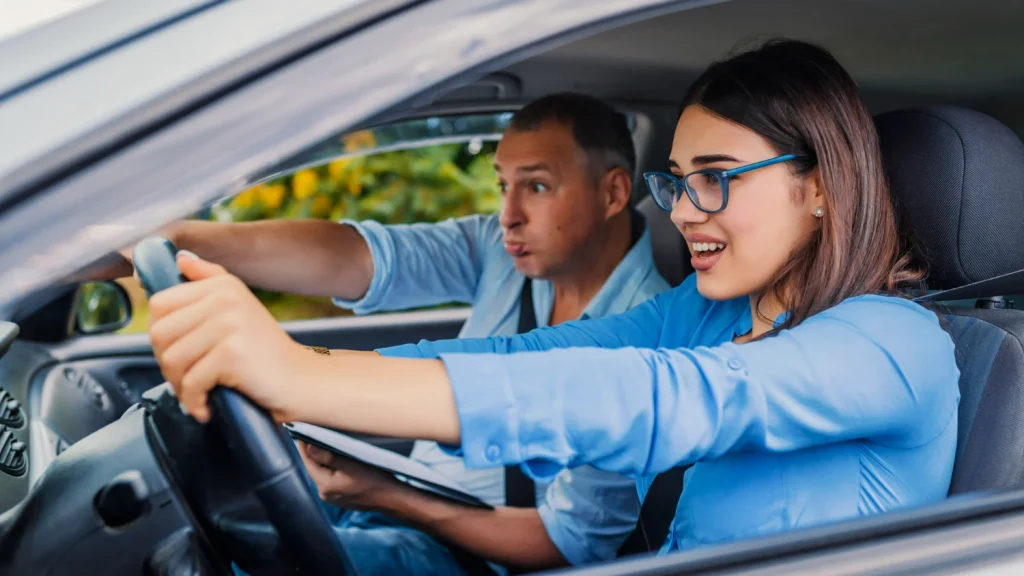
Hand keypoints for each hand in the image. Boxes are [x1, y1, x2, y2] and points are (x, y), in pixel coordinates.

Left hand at [149, 252, 317, 422]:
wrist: (301, 380)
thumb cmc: (265, 351)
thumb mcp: (239, 307)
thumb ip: (209, 279)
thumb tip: (180, 258)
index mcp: (222, 285)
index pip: (160, 305)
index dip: (162, 336)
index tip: (180, 354)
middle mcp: (225, 298)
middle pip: (159, 333)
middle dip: (167, 364)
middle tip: (187, 380)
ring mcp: (229, 324)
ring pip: (171, 359)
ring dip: (179, 386)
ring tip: (197, 394)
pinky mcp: (232, 354)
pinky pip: (191, 382)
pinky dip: (194, 402)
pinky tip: (205, 408)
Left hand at [297, 442, 400, 510]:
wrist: (391, 498)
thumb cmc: (374, 480)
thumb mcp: (351, 464)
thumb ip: (328, 456)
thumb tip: (308, 446)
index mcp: (325, 486)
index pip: (308, 461)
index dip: (303, 445)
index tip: (300, 430)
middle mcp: (324, 493)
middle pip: (313, 467)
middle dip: (312, 451)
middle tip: (311, 433)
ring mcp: (331, 497)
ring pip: (321, 472)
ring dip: (322, 459)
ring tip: (323, 442)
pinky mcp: (339, 496)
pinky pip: (329, 478)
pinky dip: (330, 467)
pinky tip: (336, 458)